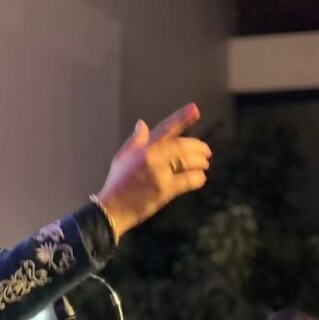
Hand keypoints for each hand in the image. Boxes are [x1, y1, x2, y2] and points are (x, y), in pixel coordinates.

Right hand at [96, 104, 210, 238]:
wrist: (111, 209)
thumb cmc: (117, 184)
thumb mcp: (122, 158)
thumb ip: (135, 141)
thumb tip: (141, 124)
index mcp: (143, 148)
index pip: (165, 129)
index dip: (182, 118)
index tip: (196, 109)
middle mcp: (151, 157)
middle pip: (182, 145)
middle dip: (199, 147)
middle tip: (207, 151)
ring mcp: (158, 173)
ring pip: (187, 161)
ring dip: (200, 162)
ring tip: (205, 164)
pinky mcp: (164, 190)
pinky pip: (187, 180)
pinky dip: (197, 178)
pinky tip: (200, 178)